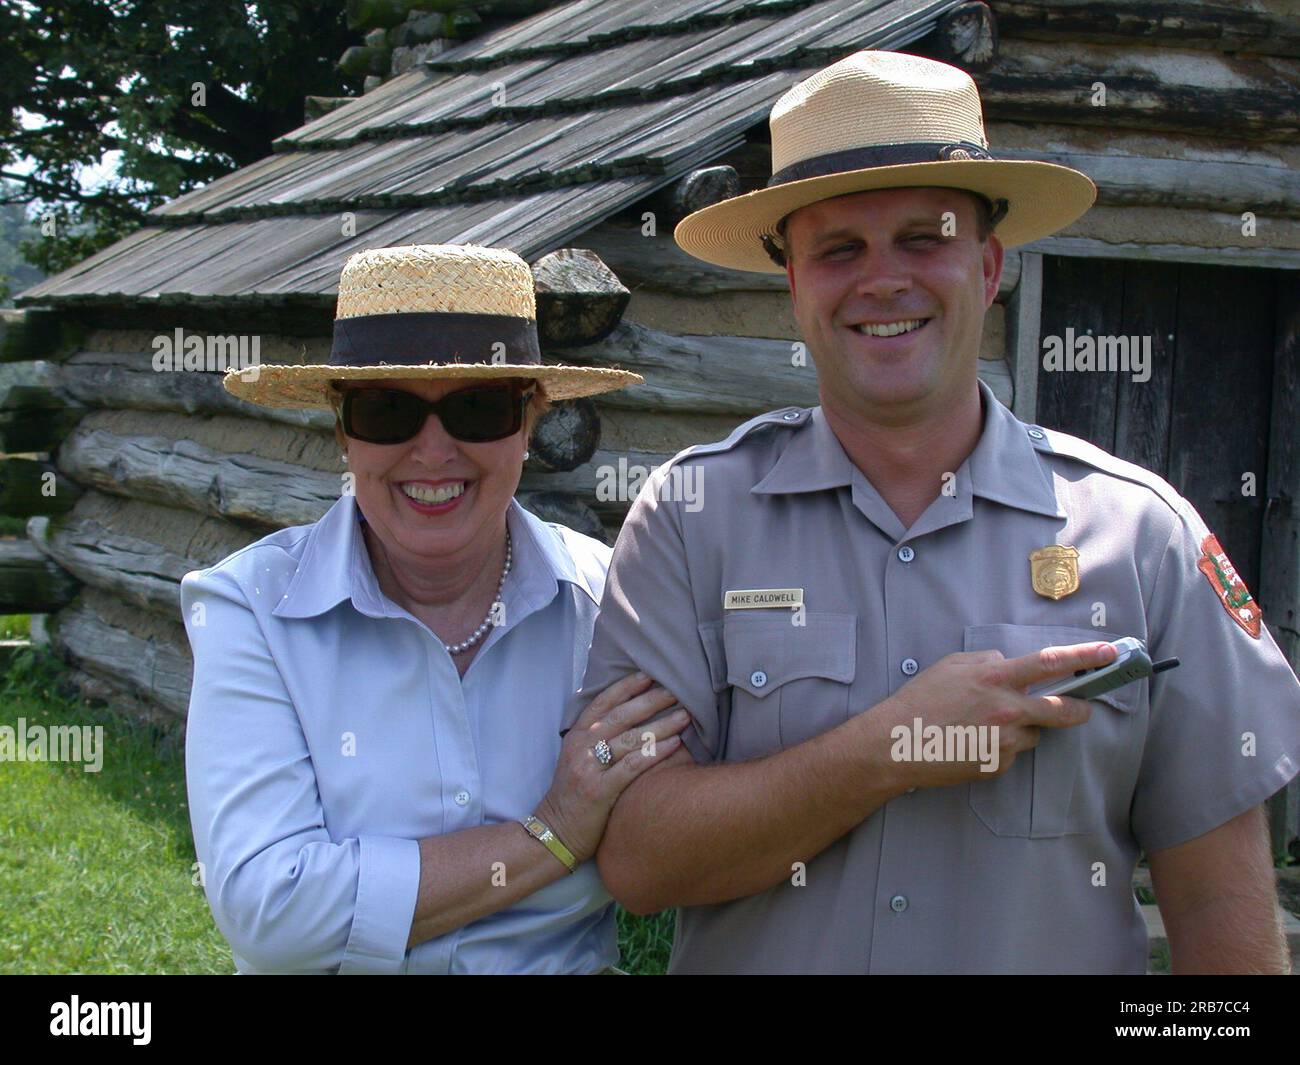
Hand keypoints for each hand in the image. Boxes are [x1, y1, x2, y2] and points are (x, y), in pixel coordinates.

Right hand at [535, 672, 686, 863]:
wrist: (555, 832)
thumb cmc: (573, 795)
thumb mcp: (577, 759)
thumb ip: (596, 738)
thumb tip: (628, 716)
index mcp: (575, 736)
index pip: (602, 703)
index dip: (626, 687)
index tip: (649, 675)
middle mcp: (581, 747)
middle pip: (621, 716)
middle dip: (650, 701)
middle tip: (676, 691)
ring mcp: (589, 768)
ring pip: (629, 739)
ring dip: (660, 725)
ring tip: (684, 716)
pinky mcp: (599, 791)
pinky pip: (632, 767)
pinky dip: (655, 753)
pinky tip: (675, 744)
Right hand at [874, 641, 1117, 789]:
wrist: (899, 743)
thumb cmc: (920, 700)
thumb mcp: (951, 666)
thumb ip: (985, 661)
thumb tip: (1007, 663)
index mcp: (995, 678)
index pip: (1050, 663)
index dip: (1085, 657)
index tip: (1109, 653)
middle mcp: (1007, 709)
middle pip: (1063, 709)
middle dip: (1080, 708)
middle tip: (1082, 708)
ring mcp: (1006, 740)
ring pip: (1034, 732)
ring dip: (1023, 728)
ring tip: (987, 727)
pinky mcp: (1000, 764)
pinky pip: (1013, 751)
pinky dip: (1002, 746)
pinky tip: (974, 742)